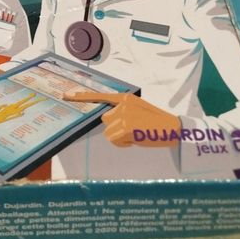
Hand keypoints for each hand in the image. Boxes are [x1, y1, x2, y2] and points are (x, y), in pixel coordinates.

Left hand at [64, 91, 179, 146]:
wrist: (174, 129)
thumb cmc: (156, 124)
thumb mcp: (139, 111)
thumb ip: (123, 111)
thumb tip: (108, 119)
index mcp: (126, 98)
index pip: (101, 96)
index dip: (82, 96)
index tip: (66, 95)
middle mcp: (123, 104)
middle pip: (105, 119)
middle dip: (115, 127)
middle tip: (133, 130)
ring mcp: (124, 115)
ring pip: (109, 131)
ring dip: (119, 137)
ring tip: (135, 135)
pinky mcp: (126, 127)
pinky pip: (114, 139)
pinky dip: (123, 143)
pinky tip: (135, 140)